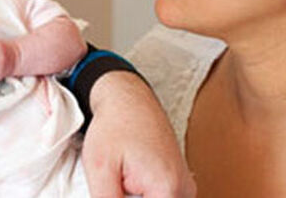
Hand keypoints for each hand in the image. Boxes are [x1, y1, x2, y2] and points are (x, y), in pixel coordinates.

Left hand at [81, 72, 195, 197]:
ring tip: (119, 183)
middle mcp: (184, 191)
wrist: (127, 96)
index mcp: (167, 190)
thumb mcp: (100, 169)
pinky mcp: (180, 184)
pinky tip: (127, 187)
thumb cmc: (113, 127)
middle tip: (116, 184)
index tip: (113, 192)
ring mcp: (185, 188)